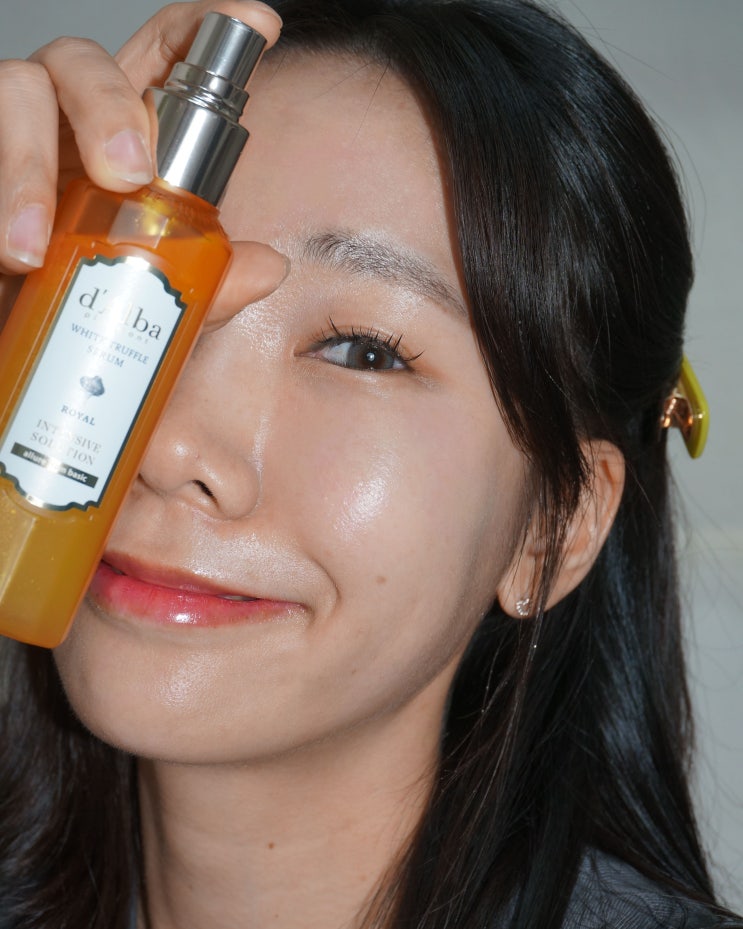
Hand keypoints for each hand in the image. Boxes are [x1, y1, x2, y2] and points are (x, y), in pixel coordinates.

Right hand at [0, 0, 286, 326]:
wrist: (18, 340)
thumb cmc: (85, 303)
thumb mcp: (155, 295)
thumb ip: (212, 283)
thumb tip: (270, 268)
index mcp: (125, 139)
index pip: (162, 63)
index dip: (202, 32)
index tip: (257, 23)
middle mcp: (69, 125)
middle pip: (82, 60)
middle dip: (109, 103)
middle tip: (129, 174)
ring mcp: (16, 139)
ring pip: (16, 88)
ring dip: (28, 164)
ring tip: (35, 247)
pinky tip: (13, 255)